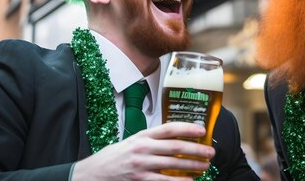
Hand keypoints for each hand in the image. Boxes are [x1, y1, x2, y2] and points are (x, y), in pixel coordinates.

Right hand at [72, 122, 215, 180]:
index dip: (187, 128)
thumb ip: (152, 140)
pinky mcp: (139, 180)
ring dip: (192, 166)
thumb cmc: (115, 157)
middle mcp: (143, 149)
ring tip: (204, 166)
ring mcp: (141, 165)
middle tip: (210, 151)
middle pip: (176, 147)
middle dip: (196, 149)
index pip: (169, 128)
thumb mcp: (132, 142)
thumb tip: (176, 138)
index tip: (202, 130)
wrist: (93, 173)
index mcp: (142, 136)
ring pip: (173, 165)